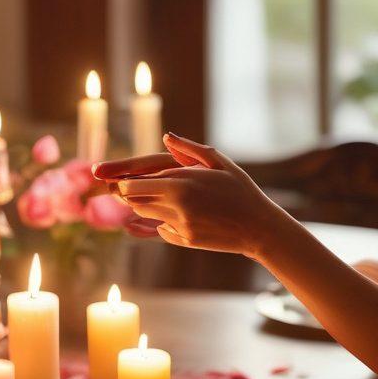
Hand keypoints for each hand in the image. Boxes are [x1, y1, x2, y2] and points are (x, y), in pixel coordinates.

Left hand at [112, 133, 281, 257]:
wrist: (259, 227)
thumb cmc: (240, 190)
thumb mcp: (219, 163)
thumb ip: (190, 149)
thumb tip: (167, 137)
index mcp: (182, 183)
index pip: (134, 185)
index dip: (122, 182)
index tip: (118, 177)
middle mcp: (177, 206)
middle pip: (134, 201)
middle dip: (129, 193)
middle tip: (127, 185)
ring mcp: (180, 226)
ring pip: (145, 215)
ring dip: (143, 205)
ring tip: (153, 195)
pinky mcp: (185, 241)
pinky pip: (162, 230)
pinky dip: (162, 221)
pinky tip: (176, 214)